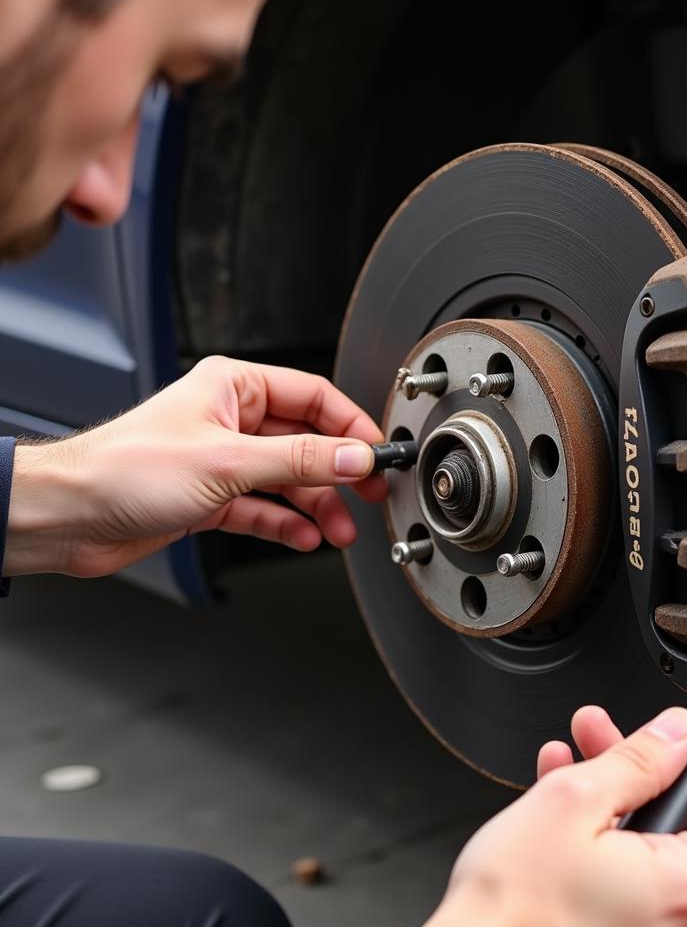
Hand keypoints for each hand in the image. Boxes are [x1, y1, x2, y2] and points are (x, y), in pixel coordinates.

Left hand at [4, 355, 386, 576]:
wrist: (68, 516)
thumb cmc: (125, 468)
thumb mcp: (229, 462)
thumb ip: (300, 460)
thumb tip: (356, 457)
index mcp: (235, 388)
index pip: (314, 397)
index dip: (351, 426)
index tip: (378, 453)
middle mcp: (232, 420)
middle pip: (306, 442)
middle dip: (338, 473)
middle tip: (369, 495)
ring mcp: (223, 461)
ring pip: (288, 480)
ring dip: (316, 506)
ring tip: (339, 529)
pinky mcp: (212, 497)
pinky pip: (264, 508)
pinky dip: (285, 524)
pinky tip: (304, 538)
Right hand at [423, 706, 686, 926]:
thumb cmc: (511, 905)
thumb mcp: (573, 799)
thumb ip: (638, 759)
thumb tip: (679, 734)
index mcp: (685, 888)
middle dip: (645, 768)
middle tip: (607, 732)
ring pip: (653, 849)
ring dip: (615, 796)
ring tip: (572, 760)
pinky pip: (632, 881)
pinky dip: (606, 840)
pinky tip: (566, 804)